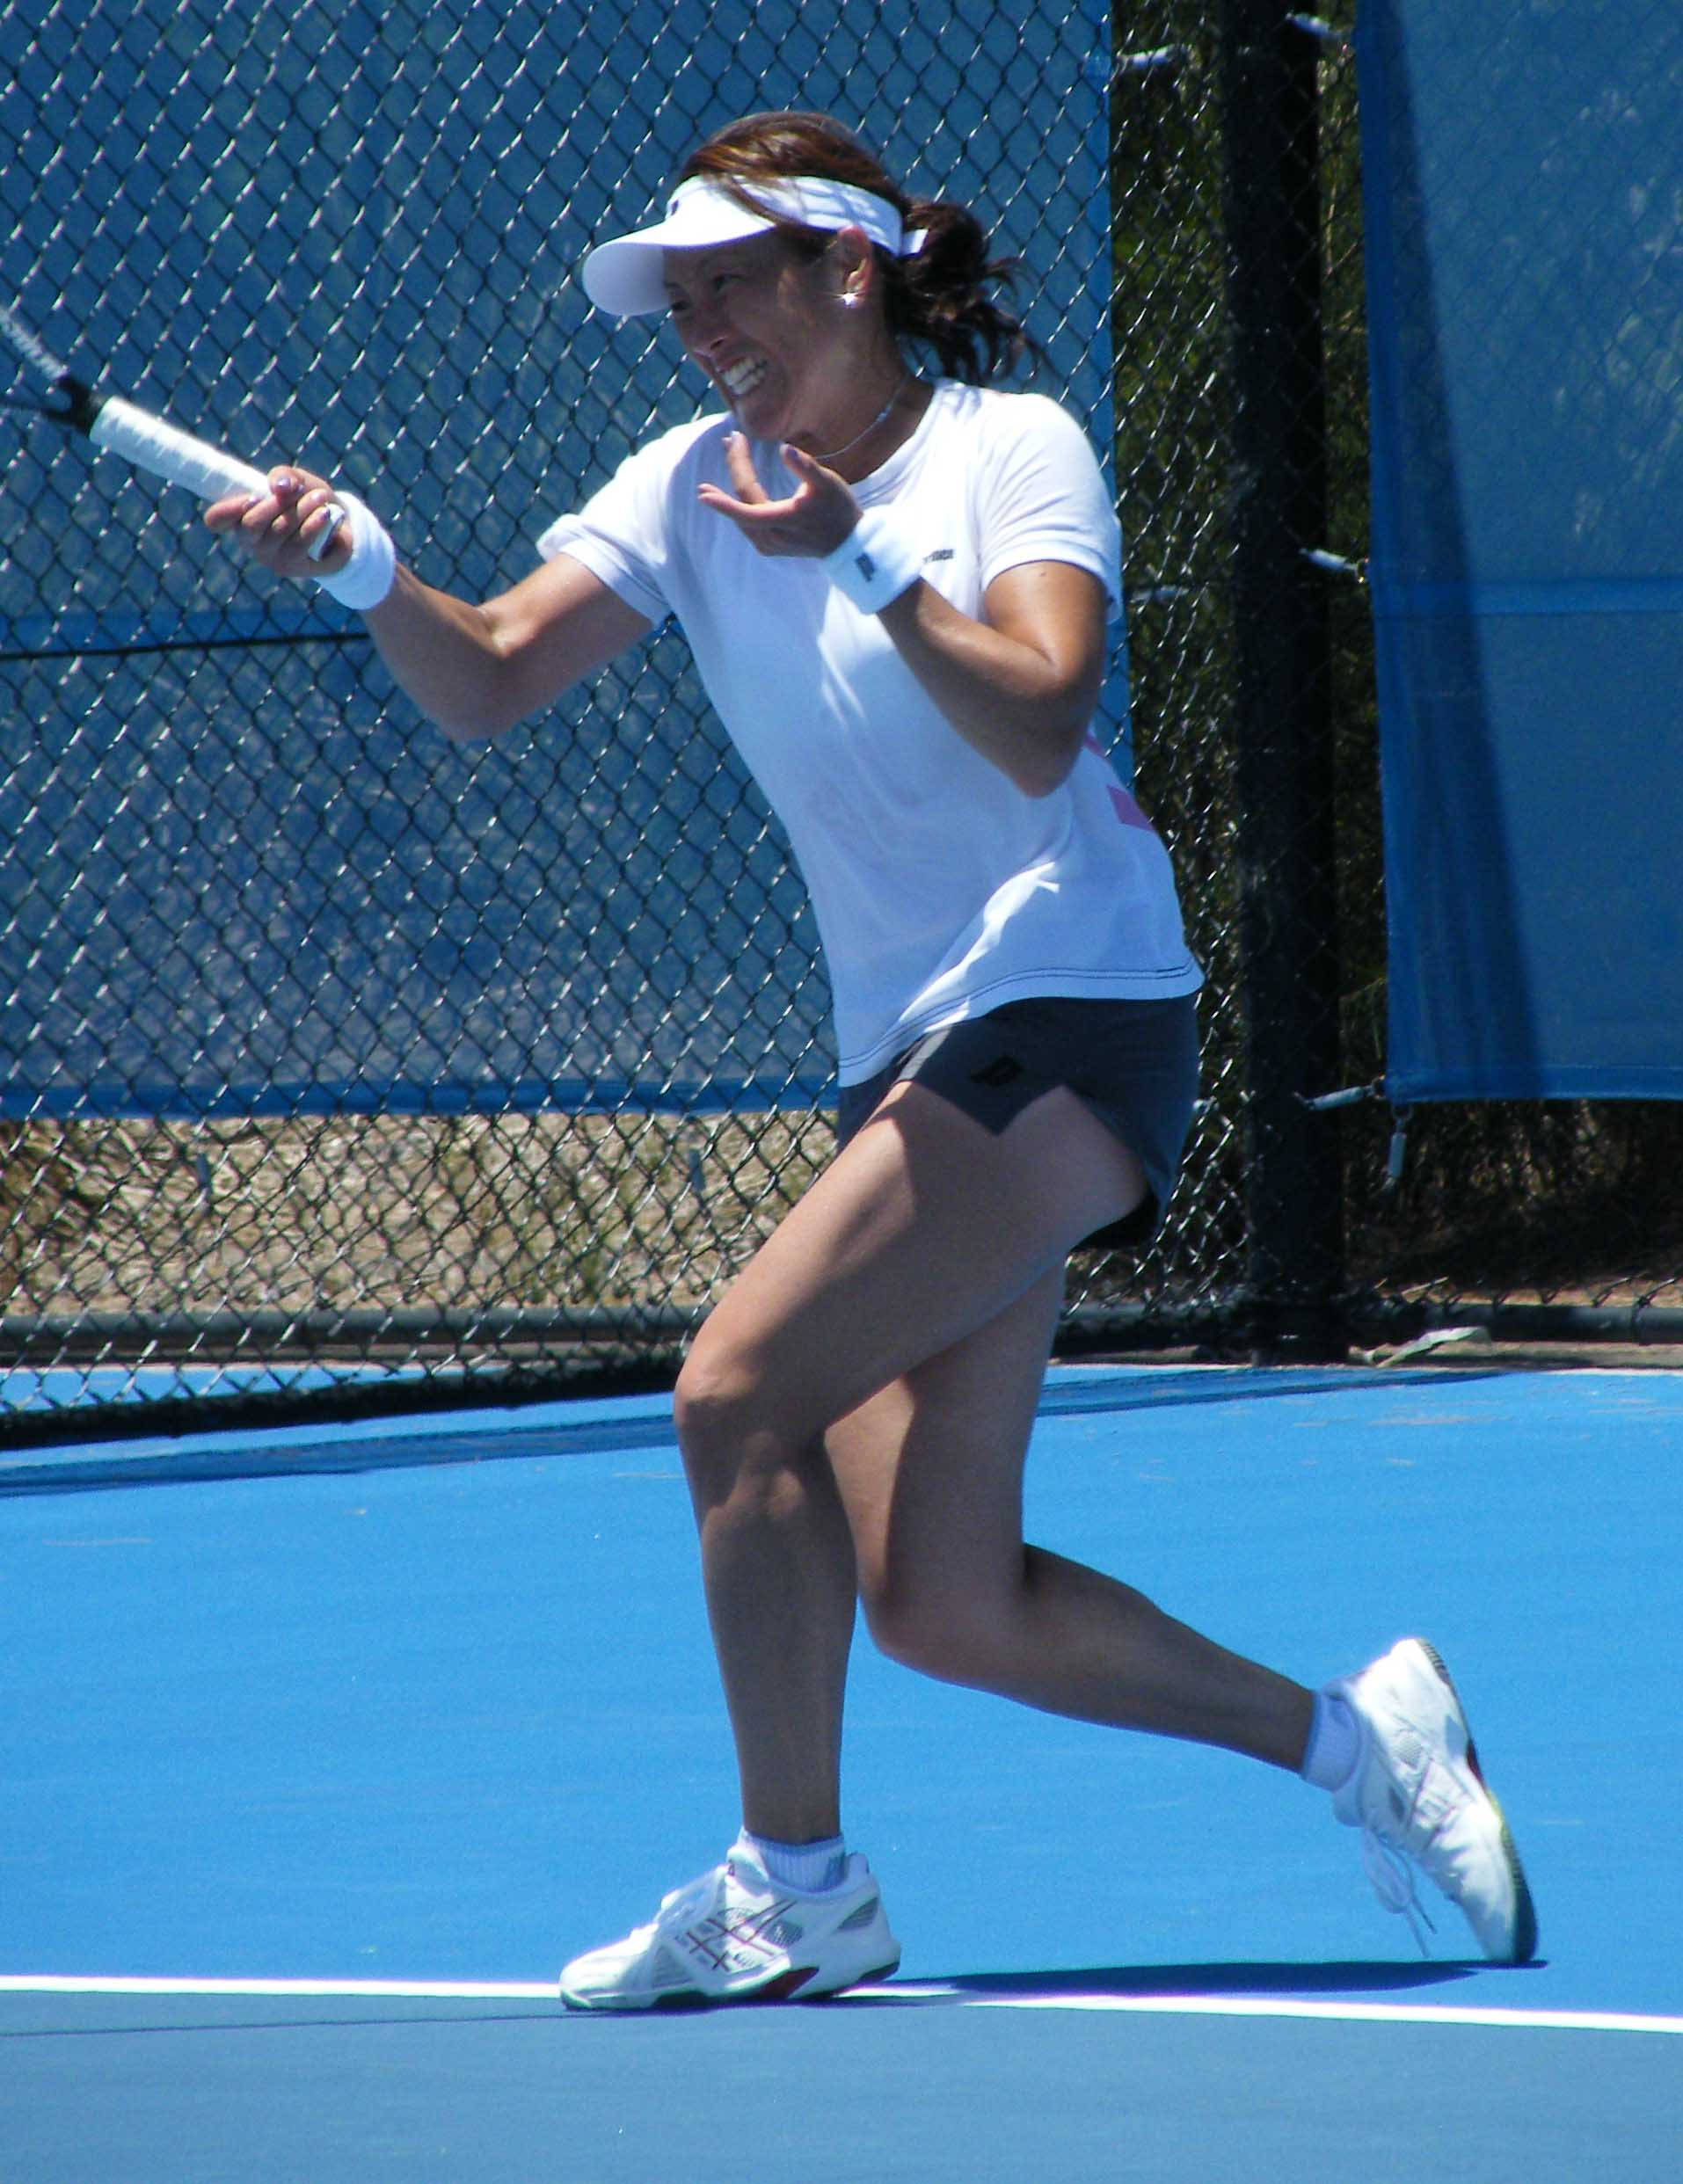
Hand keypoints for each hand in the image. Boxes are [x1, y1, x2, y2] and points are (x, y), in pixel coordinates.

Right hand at [204, 467, 351, 578]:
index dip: (226, 509)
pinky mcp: (289, 567)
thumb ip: (284, 476)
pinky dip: (313, 524)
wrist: (340, 527)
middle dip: (277, 503)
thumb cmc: (308, 500)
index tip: (252, 497)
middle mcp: (249, 541)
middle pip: (251, 524)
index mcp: (240, 517)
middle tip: (298, 490)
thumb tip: (279, 486)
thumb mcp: (296, 481)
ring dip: (302, 509)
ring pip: (279, 531)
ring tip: (320, 497)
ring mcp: (268, 557)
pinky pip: (299, 544)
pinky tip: (324, 513)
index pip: (216, 519)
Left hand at [695, 436, 859, 557]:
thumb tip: (784, 449)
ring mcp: (768, 544)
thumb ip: (806, 467)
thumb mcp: (828, 484)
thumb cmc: (839, 510)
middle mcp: (769, 537)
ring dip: (735, 483)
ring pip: (742, 512)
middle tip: (730, 440)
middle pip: (742, 501)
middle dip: (735, 468)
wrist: (848, 543)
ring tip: (733, 452)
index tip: (701, 491)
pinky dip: (740, 500)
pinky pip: (748, 520)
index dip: (722, 500)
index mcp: (781, 521)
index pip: (745, 507)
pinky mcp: (769, 544)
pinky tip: (741, 479)